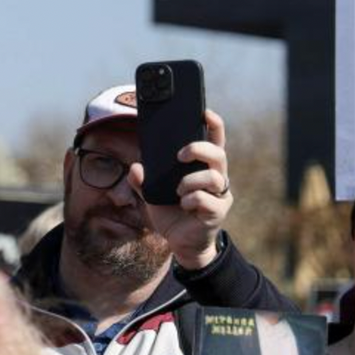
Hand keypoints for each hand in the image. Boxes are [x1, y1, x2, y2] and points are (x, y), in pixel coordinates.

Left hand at [129, 110, 232, 269]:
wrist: (180, 243)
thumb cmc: (171, 212)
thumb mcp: (150, 195)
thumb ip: (141, 181)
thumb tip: (135, 167)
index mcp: (201, 168)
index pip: (214, 141)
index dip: (214, 125)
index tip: (204, 111)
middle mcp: (216, 178)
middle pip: (218, 154)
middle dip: (198, 149)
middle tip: (179, 155)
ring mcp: (220, 195)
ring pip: (213, 177)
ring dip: (190, 182)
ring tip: (178, 192)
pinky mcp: (218, 212)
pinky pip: (207, 200)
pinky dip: (191, 200)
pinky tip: (183, 206)